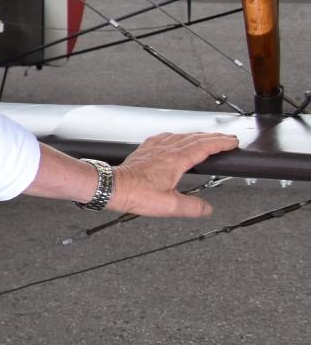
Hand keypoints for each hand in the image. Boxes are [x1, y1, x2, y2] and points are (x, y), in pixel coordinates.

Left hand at [110, 131, 237, 217]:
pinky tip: (173, 138)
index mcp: (176, 160)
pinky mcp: (144, 151)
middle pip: (195, 138)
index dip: (221, 143)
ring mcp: (154, 149)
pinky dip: (175, 136)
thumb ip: (192, 207)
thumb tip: (207, 208)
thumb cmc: (135, 193)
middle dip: (213, 137)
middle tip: (226, 138)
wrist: (112, 186)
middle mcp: (166, 151)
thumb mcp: (170, 206)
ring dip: (196, 135)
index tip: (232, 141)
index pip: (204, 147)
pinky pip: (163, 138)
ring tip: (206, 137)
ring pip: (180, 136)